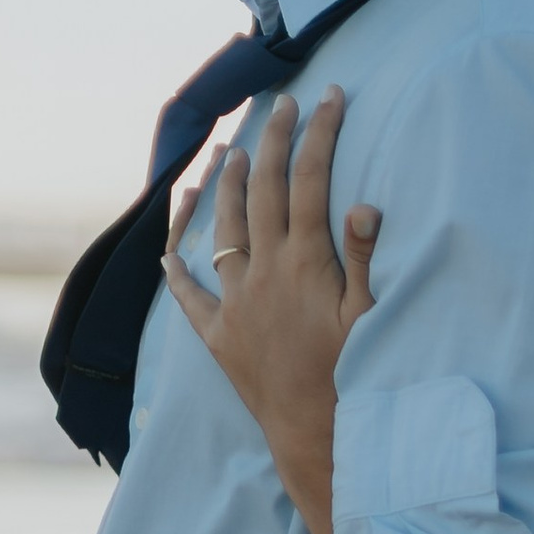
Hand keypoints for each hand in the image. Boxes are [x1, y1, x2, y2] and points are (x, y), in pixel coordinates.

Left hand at [162, 91, 379, 471]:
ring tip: (231, 152)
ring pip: (224, 229)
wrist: (312, 434)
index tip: (331, 99)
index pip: (313, 182)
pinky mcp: (218, 334)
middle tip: (281, 105)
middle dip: (275, 141)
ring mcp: (236, 302)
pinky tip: (166, 248)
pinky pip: (189, 296)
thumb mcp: (368, 316)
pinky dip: (176, 270)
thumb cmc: (350, 375)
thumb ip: (362, 259)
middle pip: (266, 192)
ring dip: (227, 186)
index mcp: (306, 262)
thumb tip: (363, 207)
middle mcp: (264, 273)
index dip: (322, 136)